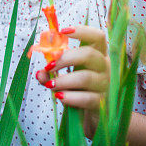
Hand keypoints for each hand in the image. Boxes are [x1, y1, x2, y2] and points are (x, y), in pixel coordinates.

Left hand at [35, 25, 109, 139]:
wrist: (94, 114)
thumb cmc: (80, 89)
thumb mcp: (66, 77)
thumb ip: (52, 73)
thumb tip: (39, 73)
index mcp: (98, 54)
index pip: (97, 36)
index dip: (82, 31)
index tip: (63, 31)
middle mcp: (105, 66)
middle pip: (89, 54)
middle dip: (65, 59)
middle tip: (48, 66)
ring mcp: (106, 84)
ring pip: (85, 77)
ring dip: (63, 80)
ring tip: (50, 85)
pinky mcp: (103, 102)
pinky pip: (86, 98)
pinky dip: (70, 97)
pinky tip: (60, 97)